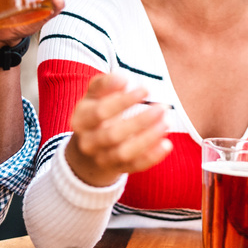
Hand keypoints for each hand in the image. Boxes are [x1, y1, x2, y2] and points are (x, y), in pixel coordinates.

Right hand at [65, 73, 173, 187]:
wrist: (88, 147)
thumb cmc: (96, 111)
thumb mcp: (94, 94)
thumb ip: (106, 83)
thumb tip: (123, 78)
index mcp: (80, 120)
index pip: (101, 112)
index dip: (124, 101)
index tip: (147, 89)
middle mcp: (88, 142)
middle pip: (113, 135)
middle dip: (140, 121)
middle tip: (162, 107)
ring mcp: (102, 158)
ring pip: (124, 152)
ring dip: (148, 138)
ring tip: (166, 122)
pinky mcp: (117, 169)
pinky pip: (135, 166)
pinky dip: (152, 156)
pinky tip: (167, 144)